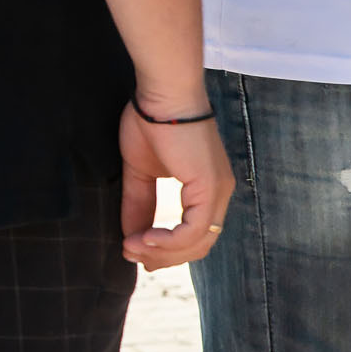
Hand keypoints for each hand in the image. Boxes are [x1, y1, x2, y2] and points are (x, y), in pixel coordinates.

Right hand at [118, 99, 233, 270]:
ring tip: (131, 247)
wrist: (161, 94)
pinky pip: (193, 229)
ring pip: (198, 242)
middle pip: (199, 245)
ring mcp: (218, 190)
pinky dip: (168, 240)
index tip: (135, 251)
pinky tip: (143, 238)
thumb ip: (140, 203)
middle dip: (164, 257)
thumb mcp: (141, 172)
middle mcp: (219, 192)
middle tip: (131, 255)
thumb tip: (131, 237)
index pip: (195, 234)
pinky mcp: (210, 187)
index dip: (167, 250)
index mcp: (207, 188)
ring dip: (162, 252)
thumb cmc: (152, 121)